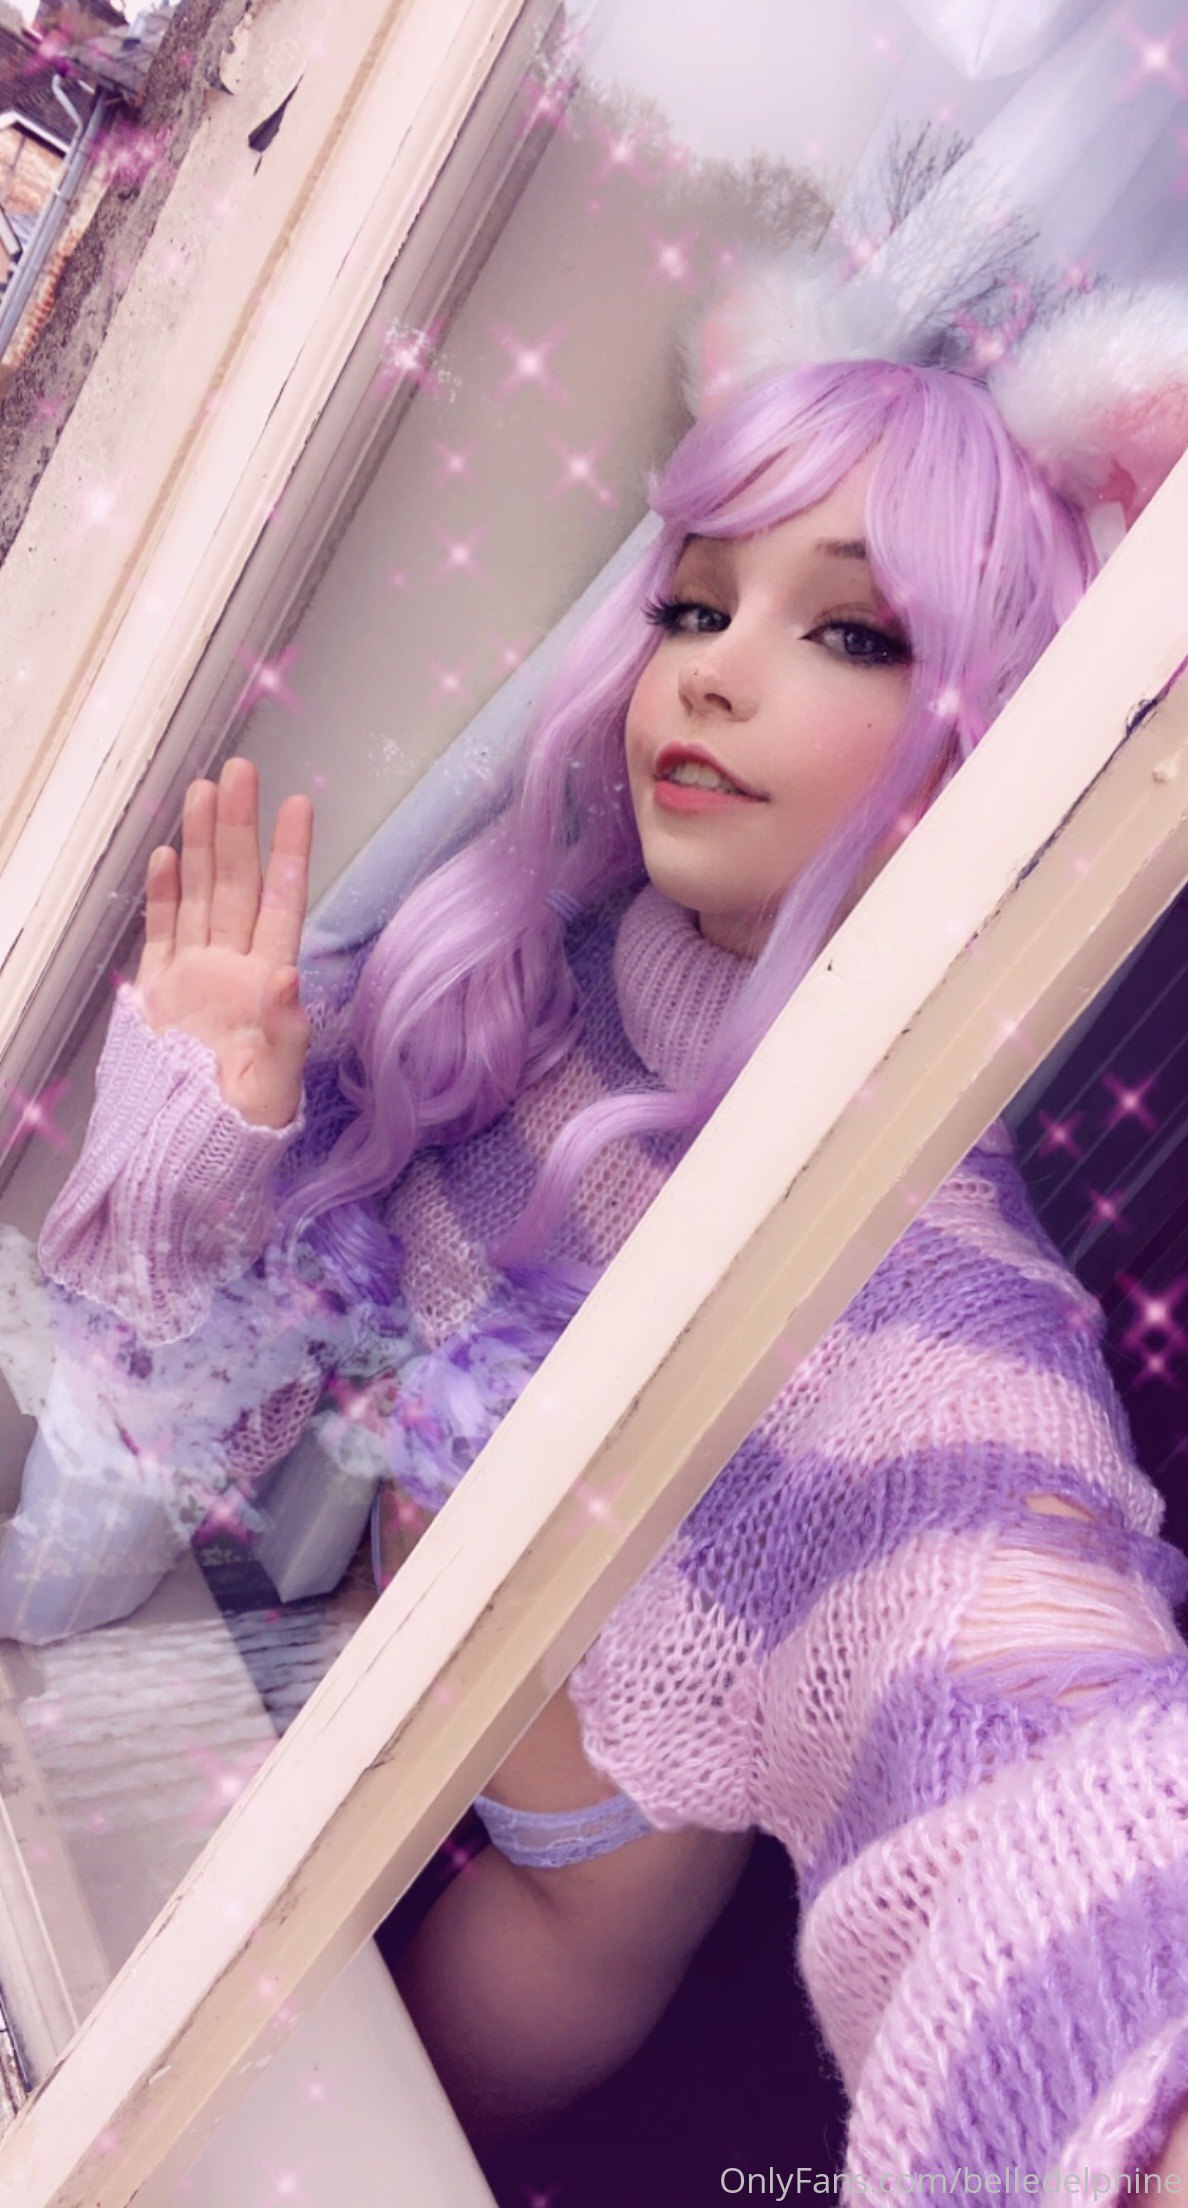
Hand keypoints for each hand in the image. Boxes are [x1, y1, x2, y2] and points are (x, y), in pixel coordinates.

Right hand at [136, 758, 313, 1128]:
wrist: (188, 1152)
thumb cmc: (245, 1125)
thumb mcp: (277, 1087)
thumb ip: (288, 1032)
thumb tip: (289, 976)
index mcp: (267, 984)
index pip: (283, 906)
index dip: (291, 856)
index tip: (300, 805)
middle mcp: (234, 967)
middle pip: (238, 884)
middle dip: (239, 827)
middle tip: (241, 769)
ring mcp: (195, 974)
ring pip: (201, 895)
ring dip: (203, 844)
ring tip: (205, 791)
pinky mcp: (159, 989)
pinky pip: (162, 931)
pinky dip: (165, 894)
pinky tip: (167, 855)